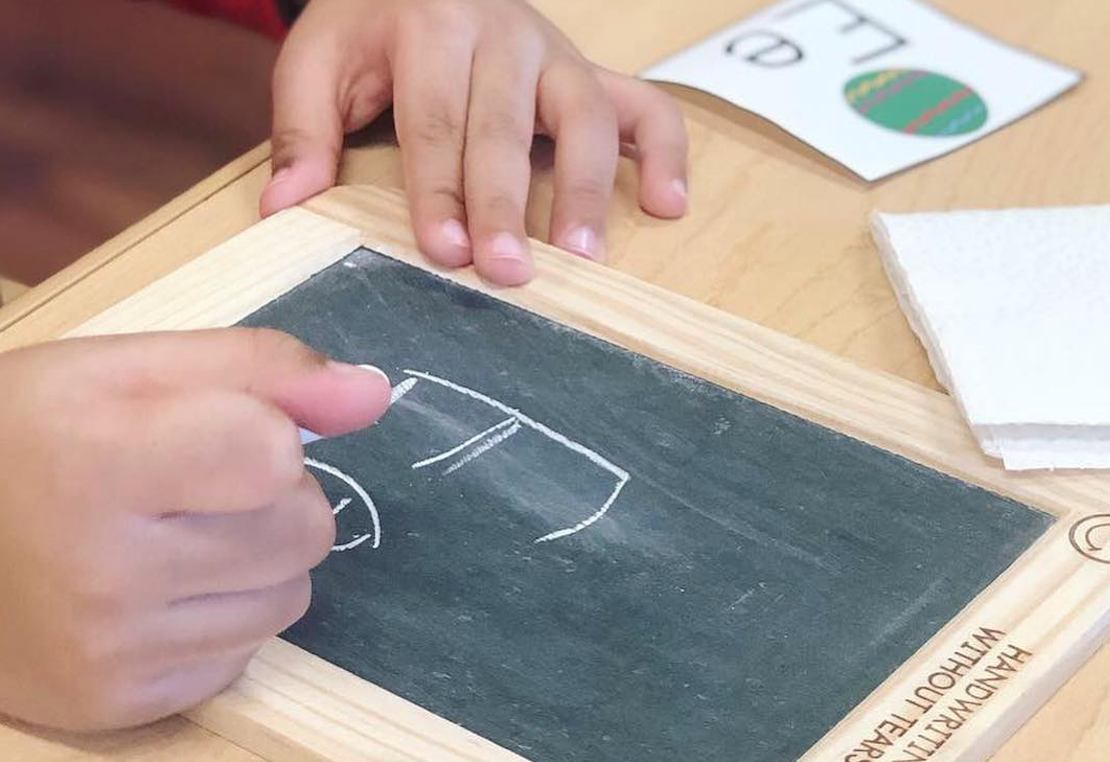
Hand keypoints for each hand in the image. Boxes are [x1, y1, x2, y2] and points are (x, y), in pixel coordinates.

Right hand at [0, 329, 389, 729]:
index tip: (217, 430)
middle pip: (304, 532)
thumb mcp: (133, 369)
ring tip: (174, 537)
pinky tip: (157, 593)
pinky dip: (222, 619)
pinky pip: (245, 654)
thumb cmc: (33, 434)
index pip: (275, 455)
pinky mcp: (120, 706)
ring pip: (290, 597)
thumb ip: (262, 369)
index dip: (268, 433)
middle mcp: (103, 573)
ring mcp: (112, 653)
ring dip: (257, 561)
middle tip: (191, 487)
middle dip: (275, 499)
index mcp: (99, 462)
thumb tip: (374, 396)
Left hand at [260, 0, 688, 285]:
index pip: (436, 118)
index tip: (445, 251)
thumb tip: (286, 206)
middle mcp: (503, 32)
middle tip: (507, 272)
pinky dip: (666, 152)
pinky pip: (647, 105)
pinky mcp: (590, 72)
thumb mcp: (318, 59)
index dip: (440, 189)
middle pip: (507, 125)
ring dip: (589, 189)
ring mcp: (557, 52)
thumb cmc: (369, 28)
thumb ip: (301, 128)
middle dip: (507, 203)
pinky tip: (669, 204)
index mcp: (431, 24)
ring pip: (587, 117)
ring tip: (584, 256)